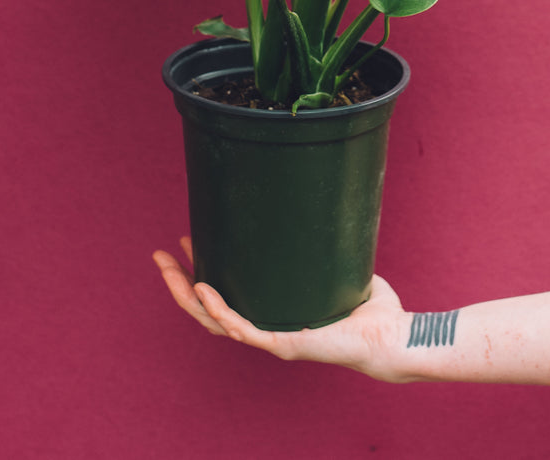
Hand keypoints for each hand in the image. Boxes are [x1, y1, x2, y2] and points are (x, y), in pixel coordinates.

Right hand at [153, 237, 412, 381]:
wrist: (390, 336)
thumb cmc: (371, 309)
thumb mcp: (337, 269)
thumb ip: (324, 246)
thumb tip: (318, 205)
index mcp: (274, 315)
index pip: (226, 297)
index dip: (201, 273)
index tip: (187, 244)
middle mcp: (267, 329)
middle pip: (208, 312)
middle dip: (178, 284)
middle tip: (159, 256)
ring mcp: (272, 338)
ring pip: (214, 322)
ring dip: (186, 296)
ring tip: (168, 268)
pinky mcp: (285, 343)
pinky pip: (242, 329)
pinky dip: (219, 311)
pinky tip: (202, 290)